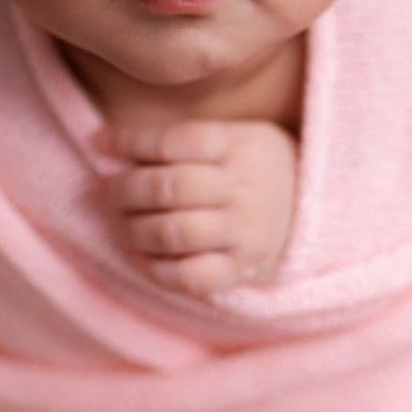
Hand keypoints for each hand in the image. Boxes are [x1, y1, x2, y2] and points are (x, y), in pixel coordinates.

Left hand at [94, 118, 298, 297]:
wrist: (312, 207)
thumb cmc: (253, 163)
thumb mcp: (233, 134)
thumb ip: (180, 138)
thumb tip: (106, 142)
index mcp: (240, 144)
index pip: (177, 140)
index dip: (131, 141)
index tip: (99, 142)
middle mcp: (244, 187)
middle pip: (171, 187)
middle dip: (125, 188)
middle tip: (104, 189)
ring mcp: (245, 232)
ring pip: (175, 233)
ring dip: (132, 229)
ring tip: (116, 221)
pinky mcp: (242, 269)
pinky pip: (190, 277)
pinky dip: (154, 268)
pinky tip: (138, 254)